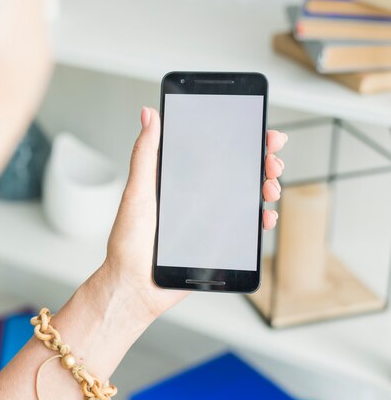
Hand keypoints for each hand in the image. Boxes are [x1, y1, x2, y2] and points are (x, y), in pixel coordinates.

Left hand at [103, 107, 287, 321]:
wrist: (134, 285)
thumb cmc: (129, 241)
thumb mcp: (138, 192)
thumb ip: (145, 154)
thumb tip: (148, 114)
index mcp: (179, 180)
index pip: (214, 152)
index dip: (240, 139)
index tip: (259, 130)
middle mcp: (196, 197)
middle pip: (237, 172)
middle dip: (260, 161)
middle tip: (271, 159)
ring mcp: (208, 220)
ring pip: (246, 197)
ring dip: (266, 187)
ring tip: (270, 186)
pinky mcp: (217, 243)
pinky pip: (245, 228)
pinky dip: (261, 219)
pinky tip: (265, 215)